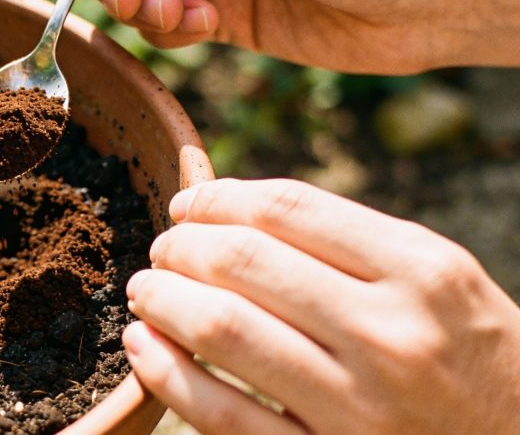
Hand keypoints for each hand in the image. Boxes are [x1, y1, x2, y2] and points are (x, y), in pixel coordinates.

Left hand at [122, 178, 519, 433]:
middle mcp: (391, 335)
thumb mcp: (435, 276)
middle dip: (180, 246)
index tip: (188, 206)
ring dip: (162, 299)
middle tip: (163, 249)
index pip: (287, 210)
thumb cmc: (467, 351)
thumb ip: (343, 238)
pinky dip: (167, 374)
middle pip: (243, 262)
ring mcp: (359, 408)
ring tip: (147, 290)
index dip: (217, 199)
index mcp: (420, 272)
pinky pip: (222, 415)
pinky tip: (145, 346)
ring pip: (222, 330)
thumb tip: (226, 204)